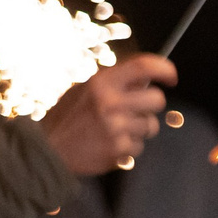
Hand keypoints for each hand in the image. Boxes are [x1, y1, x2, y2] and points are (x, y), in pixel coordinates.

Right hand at [38, 53, 174, 174]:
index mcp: (101, 83)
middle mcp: (110, 102)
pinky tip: (108, 144)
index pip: (144, 66)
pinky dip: (128, 147)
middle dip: (151, 106)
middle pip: (157, 99)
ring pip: (151, 125)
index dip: (164, 69)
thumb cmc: (67, 118)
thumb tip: (148, 78)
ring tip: (114, 130)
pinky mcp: (118, 149)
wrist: (46, 150)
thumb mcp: (84, 91)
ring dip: (138, 129)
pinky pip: (139, 146)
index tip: (171, 78)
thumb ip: (114, 84)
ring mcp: (115, 127)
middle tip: (136, 110)